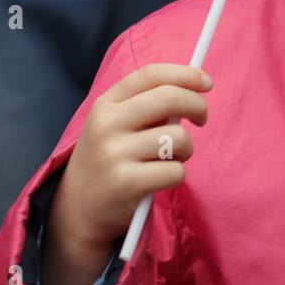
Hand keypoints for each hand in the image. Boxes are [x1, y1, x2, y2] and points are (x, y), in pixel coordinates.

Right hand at [43, 64, 211, 284]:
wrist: (78, 209)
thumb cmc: (109, 160)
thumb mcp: (114, 125)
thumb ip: (146, 105)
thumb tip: (194, 88)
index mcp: (106, 103)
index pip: (151, 74)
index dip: (185, 74)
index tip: (206, 82)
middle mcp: (107, 124)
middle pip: (170, 97)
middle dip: (198, 106)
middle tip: (202, 118)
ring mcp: (114, 153)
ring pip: (178, 138)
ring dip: (187, 149)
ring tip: (172, 158)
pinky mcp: (125, 183)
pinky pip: (175, 171)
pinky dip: (177, 175)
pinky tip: (161, 178)